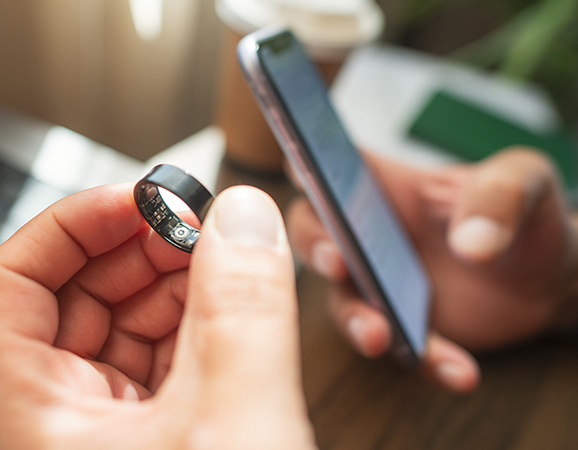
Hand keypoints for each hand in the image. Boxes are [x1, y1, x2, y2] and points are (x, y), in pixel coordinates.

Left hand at [0, 184, 315, 448]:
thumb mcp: (234, 425)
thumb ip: (243, 314)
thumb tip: (245, 220)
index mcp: (34, 416)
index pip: (9, 283)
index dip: (69, 224)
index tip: (134, 200)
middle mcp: (57, 420)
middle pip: (71, 296)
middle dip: (137, 247)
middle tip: (194, 224)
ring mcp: (103, 433)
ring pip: (121, 329)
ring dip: (173, 283)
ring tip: (223, 259)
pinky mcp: (150, 442)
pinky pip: (160, 364)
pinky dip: (197, 328)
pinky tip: (232, 307)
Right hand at [287, 148, 577, 392]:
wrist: (551, 282)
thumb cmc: (526, 216)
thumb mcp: (527, 182)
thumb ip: (500, 193)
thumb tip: (471, 242)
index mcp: (387, 185)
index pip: (330, 164)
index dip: (306, 163)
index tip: (299, 170)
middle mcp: (369, 233)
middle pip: (312, 233)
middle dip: (315, 247)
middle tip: (337, 262)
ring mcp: (379, 285)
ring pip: (342, 301)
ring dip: (356, 319)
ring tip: (381, 335)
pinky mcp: (402, 329)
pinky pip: (399, 347)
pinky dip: (424, 360)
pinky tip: (458, 369)